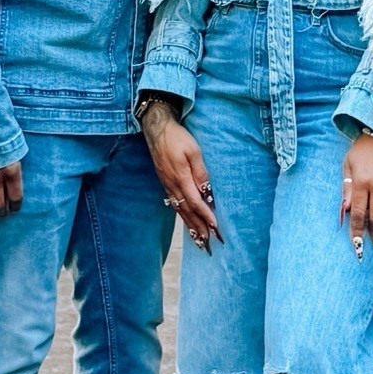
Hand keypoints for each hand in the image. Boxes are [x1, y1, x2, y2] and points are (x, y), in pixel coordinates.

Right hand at [139, 97, 217, 249]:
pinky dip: (182, 215)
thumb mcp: (194, 151)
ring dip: (190, 225)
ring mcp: (167, 185)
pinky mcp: (165, 183)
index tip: (215, 227)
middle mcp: (172, 185)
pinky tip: (186, 221)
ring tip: (199, 239)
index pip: (195, 202)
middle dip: (199, 227)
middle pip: (187, 211)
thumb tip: (206, 192)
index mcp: (181, 178)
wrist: (156, 130)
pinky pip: (174, 204)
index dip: (206, 216)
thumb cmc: (177, 138)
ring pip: (180, 210)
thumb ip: (200, 172)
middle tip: (209, 243)